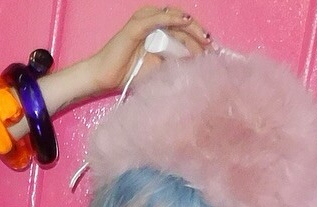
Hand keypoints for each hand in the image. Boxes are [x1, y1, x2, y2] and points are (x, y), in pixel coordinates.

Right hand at [84, 6, 211, 94]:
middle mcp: (151, 23)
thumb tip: (195, 63)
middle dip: (198, 33)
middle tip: (211, 45)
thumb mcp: (158, 69)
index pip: (182, 30)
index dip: (198, 37)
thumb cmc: (128, 75)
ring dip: (190, 26)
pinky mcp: (135, 26)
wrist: (105, 78)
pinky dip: (171, 18)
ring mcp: (143, 22)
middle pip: (180, 23)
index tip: (211, 49)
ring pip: (172, 18)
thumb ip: (174, 62)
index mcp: (157, 32)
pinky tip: (185, 21)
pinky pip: (156, 18)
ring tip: (203, 37)